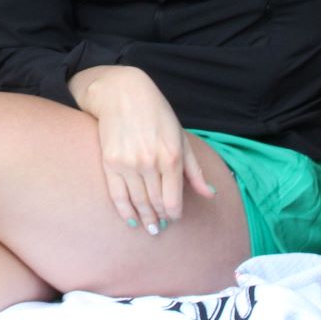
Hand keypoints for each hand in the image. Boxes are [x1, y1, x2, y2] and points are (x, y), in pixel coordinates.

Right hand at [69, 65, 212, 234]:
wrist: (121, 93)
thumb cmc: (155, 113)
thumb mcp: (180, 137)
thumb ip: (194, 170)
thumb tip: (210, 194)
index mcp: (172, 157)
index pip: (173, 200)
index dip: (174, 213)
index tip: (173, 218)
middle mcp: (151, 163)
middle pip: (156, 203)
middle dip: (159, 218)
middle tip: (159, 227)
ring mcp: (129, 164)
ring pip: (138, 202)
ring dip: (144, 218)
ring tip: (148, 227)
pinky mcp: (110, 162)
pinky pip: (118, 195)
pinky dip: (125, 211)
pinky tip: (130, 220)